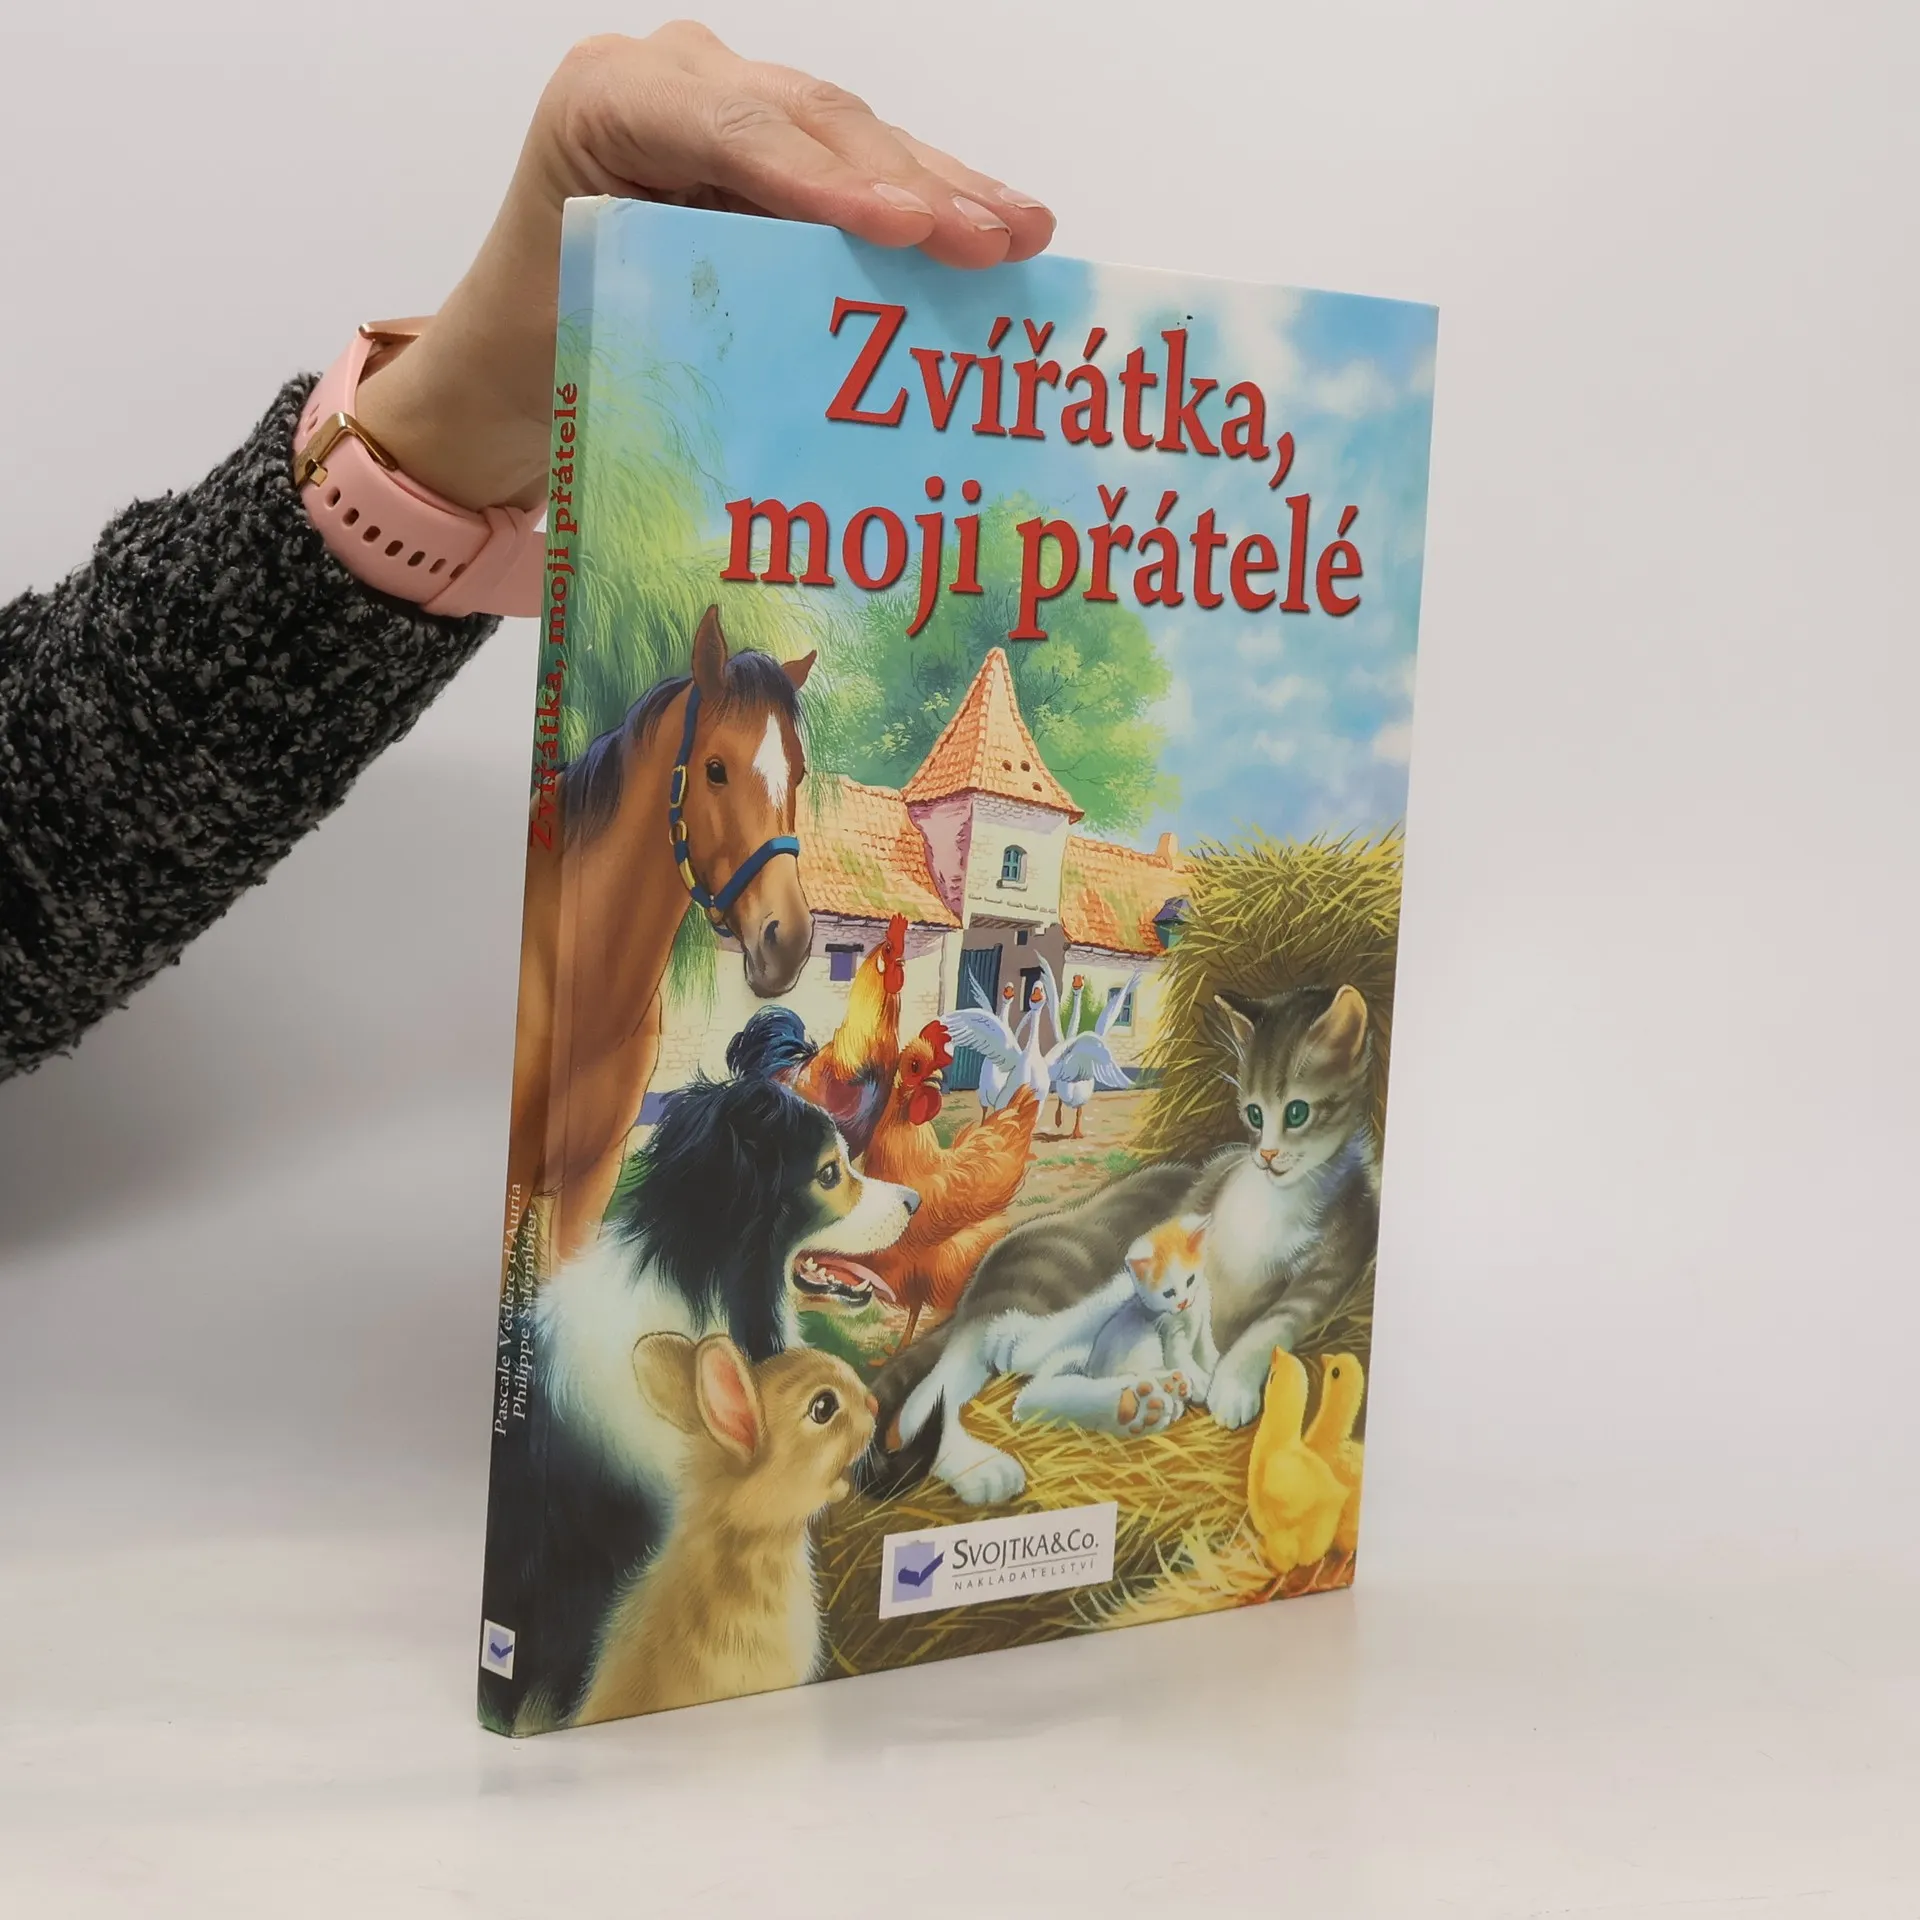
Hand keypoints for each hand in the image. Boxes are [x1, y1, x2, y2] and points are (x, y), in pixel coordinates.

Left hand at [356, 23, 1054, 511]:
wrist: (514, 358)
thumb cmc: (548, 343)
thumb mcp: (609, 315)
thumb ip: (711, 290)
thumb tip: (838, 324)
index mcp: (610, 99)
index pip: (736, 128)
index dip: (830, 180)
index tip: (906, 231)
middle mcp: (673, 80)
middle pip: (814, 122)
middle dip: (914, 184)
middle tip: (996, 240)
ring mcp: (729, 104)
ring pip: (854, 137)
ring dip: (945, 189)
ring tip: (1025, 233)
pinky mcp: (771, 147)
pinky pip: (856, 167)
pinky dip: (927, 201)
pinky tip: (998, 224)